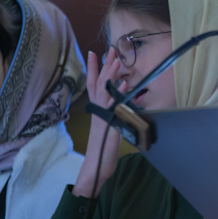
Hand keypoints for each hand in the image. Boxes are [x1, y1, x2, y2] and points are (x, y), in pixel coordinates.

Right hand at [72, 48, 126, 196]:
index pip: (92, 84)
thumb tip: (122, 105)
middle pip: (98, 83)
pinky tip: (125, 85)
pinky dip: (120, 94)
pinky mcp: (110, 125)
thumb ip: (113, 115)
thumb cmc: (103, 150)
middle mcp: (97, 111)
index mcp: (96, 110)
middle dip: (104, 66)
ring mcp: (103, 117)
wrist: (96, 168)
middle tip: (110, 50)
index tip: (94, 53)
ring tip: (116, 60)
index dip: (92, 69)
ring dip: (111, 75)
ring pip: (104, 92)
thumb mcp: (109, 128)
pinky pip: (114, 107)